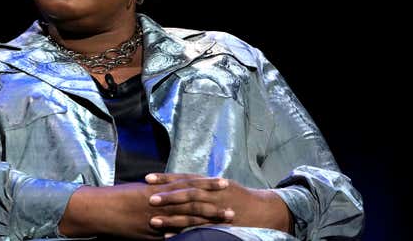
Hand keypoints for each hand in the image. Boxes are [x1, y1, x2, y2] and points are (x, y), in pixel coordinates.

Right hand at [59, 178, 232, 239]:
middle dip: (214, 201)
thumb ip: (159, 191)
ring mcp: (158, 217)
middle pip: (193, 200)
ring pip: (188, 217)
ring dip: (209, 218)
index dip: (206, 184)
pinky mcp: (152, 232)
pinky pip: (174, 233)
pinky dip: (188, 234)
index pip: (188, 184)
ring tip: (226, 218)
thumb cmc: (119, 196)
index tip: (222, 181)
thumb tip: (173, 189)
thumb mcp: (141, 189)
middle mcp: (161, 201)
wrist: (100, 208)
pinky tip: (203, 236)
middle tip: (232, 201)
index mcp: (160, 188)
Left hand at [146, 173, 292, 234]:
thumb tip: (180, 182)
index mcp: (211, 182)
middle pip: (188, 193)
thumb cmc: (239, 197)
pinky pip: (201, 229)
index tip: (148, 178)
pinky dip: (185, 233)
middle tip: (148, 198)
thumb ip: (202, 184)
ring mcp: (218, 210)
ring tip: (153, 221)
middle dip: (168, 196)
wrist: (264, 210)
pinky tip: (170, 237)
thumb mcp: (221, 185)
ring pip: (192, 212)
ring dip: (172, 217)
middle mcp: (214, 193)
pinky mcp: (221, 225)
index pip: (186, 177)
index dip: (167, 177)